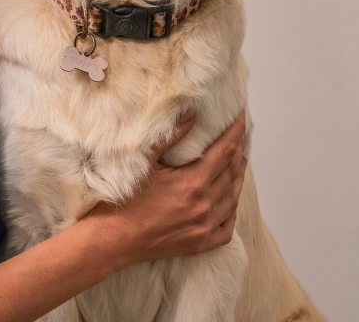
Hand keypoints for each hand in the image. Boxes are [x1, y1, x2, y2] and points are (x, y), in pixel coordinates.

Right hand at [90, 111, 247, 266]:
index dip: (235, 133)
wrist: (117, 238)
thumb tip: (191, 115)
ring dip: (238, 177)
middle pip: (231, 172)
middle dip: (238, 150)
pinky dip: (232, 211)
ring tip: (240, 161)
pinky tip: (231, 199)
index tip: (241, 118)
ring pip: (233, 198)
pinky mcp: (201, 244)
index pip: (224, 152)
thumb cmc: (127, 199)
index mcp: (192, 183)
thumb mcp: (146, 162)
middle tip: (242, 135)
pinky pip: (228, 227)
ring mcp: (205, 227)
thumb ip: (171, 137)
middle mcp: (204, 205)